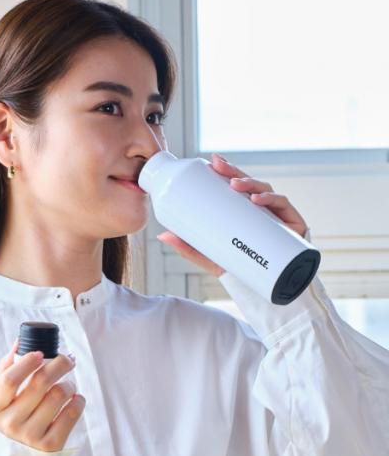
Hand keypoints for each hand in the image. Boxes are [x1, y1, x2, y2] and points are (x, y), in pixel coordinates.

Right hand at [0, 339, 85, 451]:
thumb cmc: (15, 416)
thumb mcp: (4, 396)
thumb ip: (8, 368)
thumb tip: (20, 342)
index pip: (9, 380)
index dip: (26, 363)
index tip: (41, 352)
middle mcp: (11, 422)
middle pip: (40, 383)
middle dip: (59, 364)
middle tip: (67, 359)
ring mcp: (30, 435)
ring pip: (58, 395)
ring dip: (70, 384)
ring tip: (69, 384)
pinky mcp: (51, 445)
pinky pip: (71, 413)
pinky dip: (78, 401)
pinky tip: (75, 399)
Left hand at [156, 152, 308, 277]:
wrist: (262, 292)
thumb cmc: (238, 269)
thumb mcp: (210, 255)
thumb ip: (188, 246)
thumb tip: (162, 234)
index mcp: (244, 211)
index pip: (235, 186)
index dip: (227, 170)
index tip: (212, 162)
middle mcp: (261, 209)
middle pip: (249, 184)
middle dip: (235, 171)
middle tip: (219, 167)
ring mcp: (277, 215)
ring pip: (265, 191)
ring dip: (251, 183)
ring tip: (235, 185)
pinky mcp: (292, 225)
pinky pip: (284, 206)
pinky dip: (272, 199)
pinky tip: (258, 200)